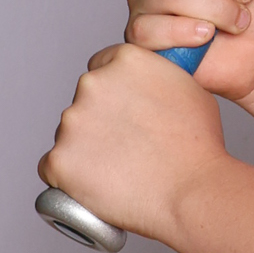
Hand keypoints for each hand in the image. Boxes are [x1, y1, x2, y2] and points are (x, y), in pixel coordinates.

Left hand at [39, 43, 227, 243]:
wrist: (192, 192)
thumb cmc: (199, 148)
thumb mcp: (190, 90)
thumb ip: (159, 78)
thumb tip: (147, 85)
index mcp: (125, 60)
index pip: (102, 68)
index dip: (116, 94)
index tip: (125, 114)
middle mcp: (92, 84)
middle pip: (84, 101)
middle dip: (100, 122)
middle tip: (129, 148)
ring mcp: (71, 122)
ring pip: (70, 135)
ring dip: (87, 151)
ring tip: (123, 172)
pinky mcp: (57, 159)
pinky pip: (54, 168)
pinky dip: (71, 178)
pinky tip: (100, 186)